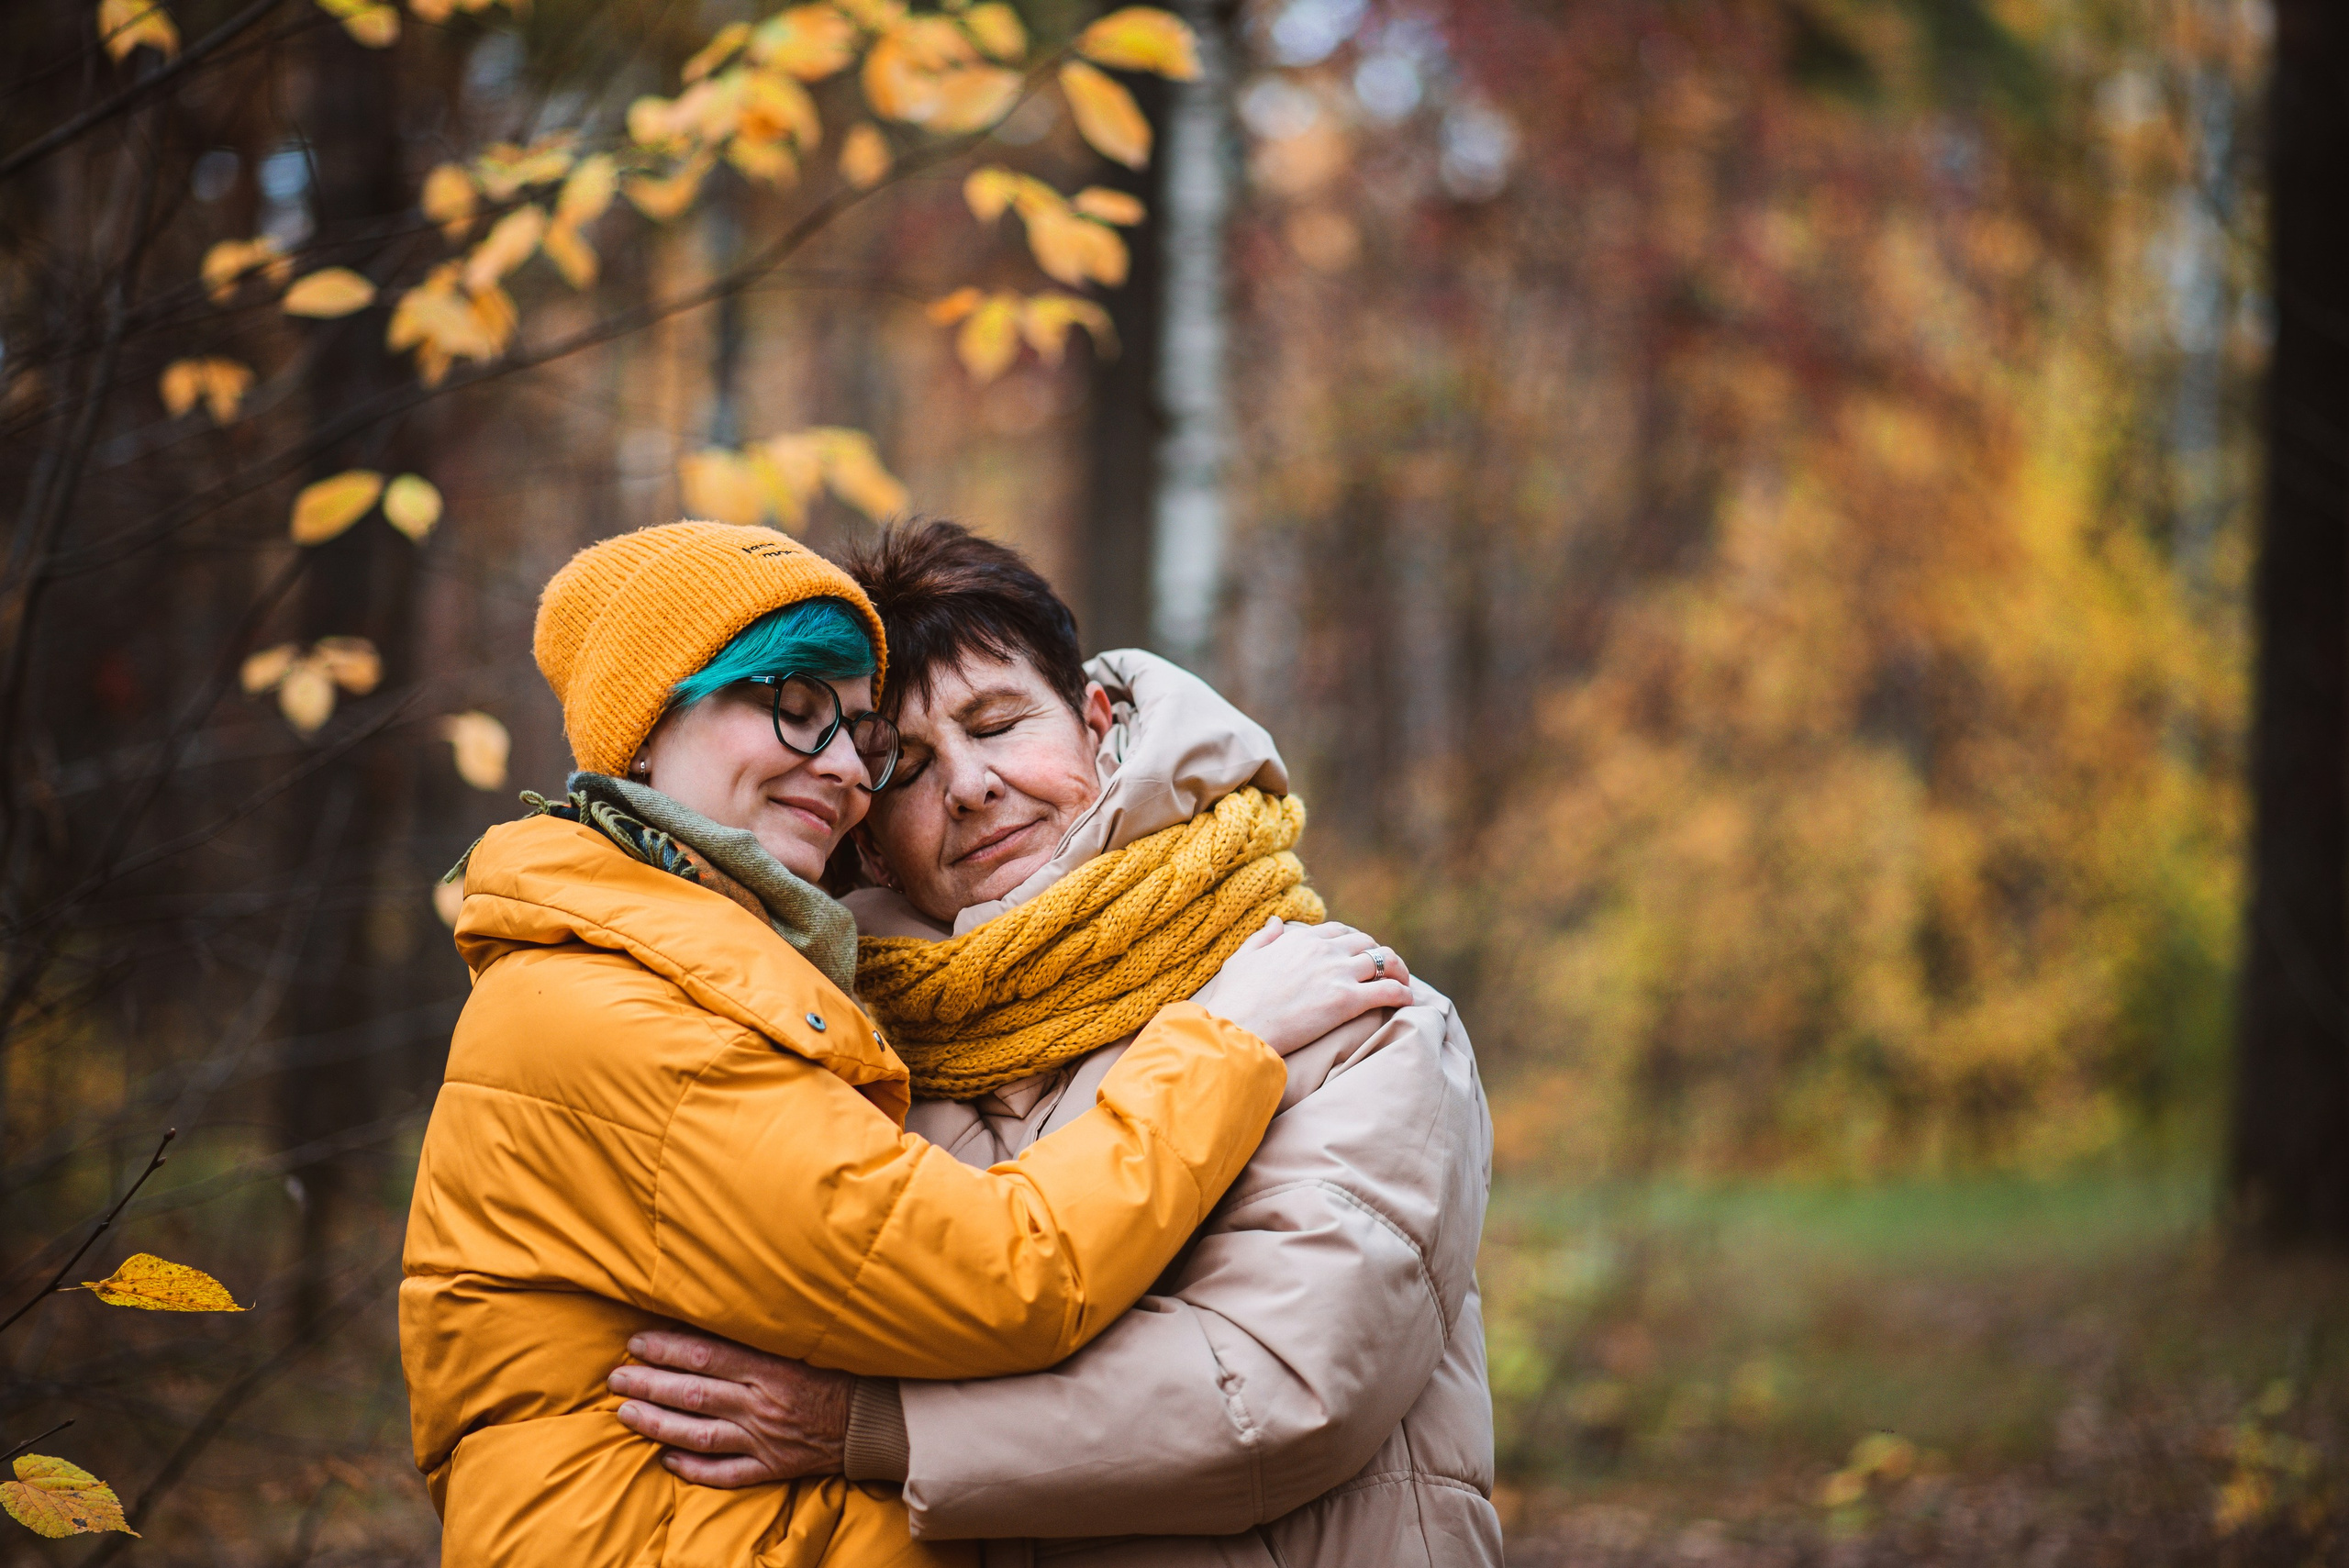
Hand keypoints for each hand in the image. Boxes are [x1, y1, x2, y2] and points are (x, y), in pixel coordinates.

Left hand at [608, 1328, 852, 1486]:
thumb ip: (761, 1336)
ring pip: (700, 1434)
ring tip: (627, 1413)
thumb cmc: (841, 1371)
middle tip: (616, 1377)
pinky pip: (727, 1473)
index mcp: (771, 1367)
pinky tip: (667, 1460)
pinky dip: (694, 1469)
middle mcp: (763, 1405)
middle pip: (694, 1394)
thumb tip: (713, 1320)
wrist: (877, 1418)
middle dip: (649, 1384)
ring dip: (659, 1424)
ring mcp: (766, 1440)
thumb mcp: (803, 1343)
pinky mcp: (773, 1467)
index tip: (636, 1343)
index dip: (666, 1349)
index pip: (706, 1356)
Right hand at [1205, 918, 1413, 1054]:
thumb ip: (1263, 937)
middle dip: (1379, 955)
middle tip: (1385, 971)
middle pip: (1367, 943)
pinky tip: (1408, 1001)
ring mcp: (1338, 974)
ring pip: (1384, 961)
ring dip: (1399, 971)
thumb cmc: (1235, 998)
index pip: (1339, 931)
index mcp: (1301, 939)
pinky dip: (1403, 994)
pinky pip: (1388, 991)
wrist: (1237, 1027)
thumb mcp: (1242, 958)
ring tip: (1404, 983)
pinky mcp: (1347, 1001)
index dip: (1354, 942)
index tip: (1359, 954)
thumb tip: (1278, 921)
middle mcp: (1324, 950)